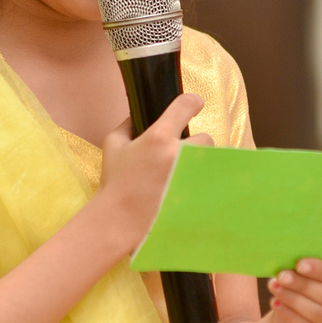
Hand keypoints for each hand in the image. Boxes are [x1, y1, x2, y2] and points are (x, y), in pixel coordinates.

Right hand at [99, 93, 212, 251]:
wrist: (119, 220)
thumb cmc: (115, 182)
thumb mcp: (113, 145)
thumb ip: (128, 125)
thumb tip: (138, 116)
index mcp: (158, 137)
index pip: (186, 105)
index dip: (192, 102)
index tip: (195, 104)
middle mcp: (178, 153)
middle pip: (205, 138)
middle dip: (194, 144)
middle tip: (178, 155)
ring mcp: (190, 175)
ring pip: (208, 160)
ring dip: (198, 164)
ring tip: (181, 174)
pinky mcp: (197, 195)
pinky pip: (208, 181)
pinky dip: (199, 182)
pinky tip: (185, 189)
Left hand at [267, 259, 321, 322]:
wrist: (295, 313)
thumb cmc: (304, 285)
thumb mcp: (308, 272)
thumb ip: (305, 267)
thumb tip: (290, 265)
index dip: (321, 269)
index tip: (299, 265)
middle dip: (302, 285)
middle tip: (282, 277)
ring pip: (318, 313)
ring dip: (293, 299)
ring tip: (275, 288)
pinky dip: (289, 315)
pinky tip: (276, 303)